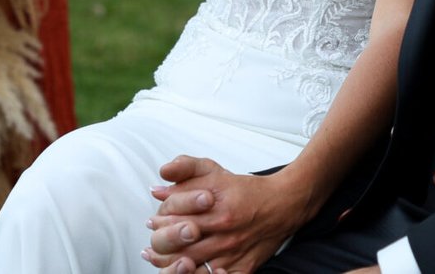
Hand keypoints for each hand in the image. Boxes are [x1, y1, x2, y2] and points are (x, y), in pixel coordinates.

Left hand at [142, 155, 310, 273]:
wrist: (282, 203)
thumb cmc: (246, 190)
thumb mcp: (214, 172)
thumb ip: (185, 172)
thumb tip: (158, 186)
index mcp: (216, 210)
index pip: (176, 222)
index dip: (160, 224)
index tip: (153, 223)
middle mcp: (224, 235)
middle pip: (182, 249)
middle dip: (162, 248)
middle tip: (152, 247)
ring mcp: (233, 255)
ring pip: (195, 269)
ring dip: (174, 267)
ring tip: (164, 261)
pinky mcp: (243, 269)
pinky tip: (191, 272)